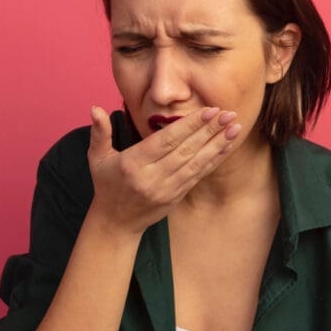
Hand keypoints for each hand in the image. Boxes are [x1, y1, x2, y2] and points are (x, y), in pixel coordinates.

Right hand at [86, 105, 240, 235]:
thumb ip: (99, 132)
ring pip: (196, 164)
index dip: (189, 125)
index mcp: (133, 164)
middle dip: (210, 131)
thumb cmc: (107, 184)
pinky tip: (226, 147)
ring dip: (217, 145)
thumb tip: (95, 108)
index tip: (209, 111)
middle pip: (186, 151)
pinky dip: (213, 161)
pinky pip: (197, 176)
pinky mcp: (175, 197)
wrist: (116, 222)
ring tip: (235, 128)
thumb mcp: (97, 158)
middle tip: (229, 113)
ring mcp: (166, 189)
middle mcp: (151, 178)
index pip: (166, 141)